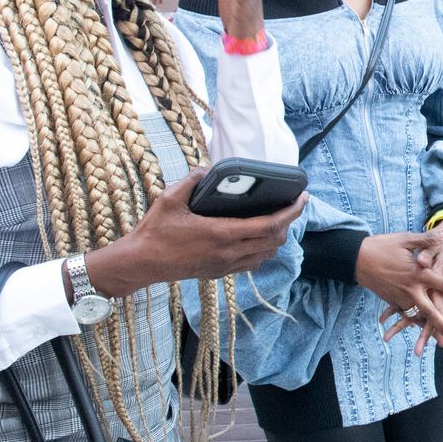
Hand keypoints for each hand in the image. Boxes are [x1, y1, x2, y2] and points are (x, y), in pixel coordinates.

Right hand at [92, 168, 305, 295]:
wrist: (140, 263)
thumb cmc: (154, 231)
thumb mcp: (169, 198)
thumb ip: (191, 180)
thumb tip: (206, 169)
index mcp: (222, 233)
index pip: (270, 225)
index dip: (291, 212)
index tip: (302, 198)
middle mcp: (228, 252)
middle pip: (275, 240)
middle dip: (289, 222)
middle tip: (292, 204)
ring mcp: (225, 265)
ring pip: (266, 254)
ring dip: (277, 238)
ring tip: (278, 219)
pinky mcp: (218, 272)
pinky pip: (251, 263)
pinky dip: (262, 250)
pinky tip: (257, 238)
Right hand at [382, 221, 442, 347]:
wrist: (355, 259)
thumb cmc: (382, 246)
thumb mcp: (406, 239)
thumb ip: (428, 240)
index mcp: (417, 274)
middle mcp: (410, 289)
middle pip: (430, 312)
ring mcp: (400, 297)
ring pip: (418, 317)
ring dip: (428, 329)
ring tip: (441, 341)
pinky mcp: (392, 300)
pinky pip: (406, 314)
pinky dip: (414, 322)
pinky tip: (421, 329)